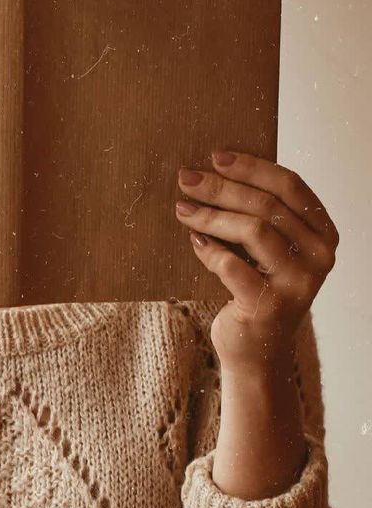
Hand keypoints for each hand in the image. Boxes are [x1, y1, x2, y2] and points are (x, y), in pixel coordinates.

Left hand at [174, 150, 338, 373]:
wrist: (257, 350)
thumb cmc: (257, 286)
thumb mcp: (267, 247)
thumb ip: (258, 213)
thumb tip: (212, 169)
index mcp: (323, 232)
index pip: (290, 185)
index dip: (252, 167)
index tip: (216, 157)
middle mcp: (319, 256)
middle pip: (266, 205)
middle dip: (220, 187)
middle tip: (186, 179)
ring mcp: (298, 283)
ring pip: (253, 230)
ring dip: (211, 215)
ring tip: (183, 209)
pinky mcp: (269, 306)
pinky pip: (231, 264)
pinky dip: (208, 249)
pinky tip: (195, 241)